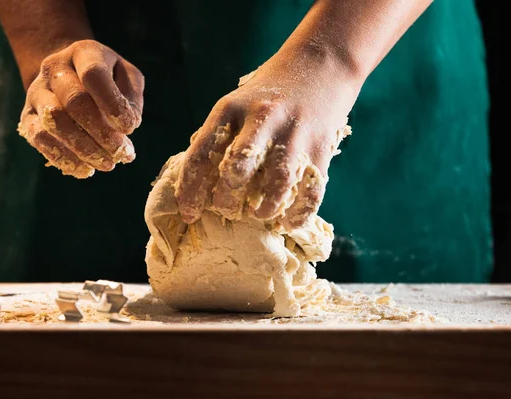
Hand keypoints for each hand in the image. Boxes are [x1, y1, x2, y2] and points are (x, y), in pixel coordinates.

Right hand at [18, 39, 143, 177]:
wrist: (70, 74)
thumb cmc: (109, 79)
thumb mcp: (127, 78)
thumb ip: (131, 98)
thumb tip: (127, 125)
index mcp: (83, 52)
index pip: (94, 74)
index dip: (112, 103)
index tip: (130, 127)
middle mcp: (54, 68)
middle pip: (73, 100)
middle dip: (100, 132)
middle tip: (120, 151)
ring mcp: (37, 91)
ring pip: (53, 121)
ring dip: (83, 148)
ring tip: (106, 164)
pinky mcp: (27, 115)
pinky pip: (39, 138)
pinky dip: (64, 158)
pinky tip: (85, 170)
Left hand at [175, 46, 358, 228]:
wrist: (321, 65)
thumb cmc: (269, 93)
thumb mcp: (236, 103)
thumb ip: (220, 136)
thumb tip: (198, 185)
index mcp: (230, 109)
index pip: (202, 154)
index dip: (191, 189)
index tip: (189, 213)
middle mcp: (262, 119)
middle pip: (238, 168)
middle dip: (227, 200)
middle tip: (227, 211)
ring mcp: (294, 134)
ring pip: (277, 183)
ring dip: (264, 209)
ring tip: (258, 214)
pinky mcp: (321, 147)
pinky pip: (310, 190)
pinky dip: (298, 214)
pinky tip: (288, 221)